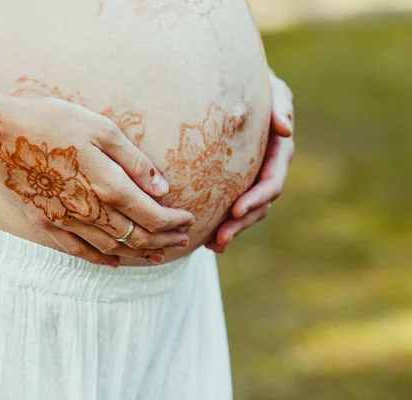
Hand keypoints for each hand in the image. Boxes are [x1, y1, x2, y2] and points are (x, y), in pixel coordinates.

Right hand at [0, 90, 194, 265]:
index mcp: (108, 184)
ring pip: (112, 248)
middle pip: (136, 236)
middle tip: (182, 241)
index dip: (174, 221)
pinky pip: (79, 251)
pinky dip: (102, 259)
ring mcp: (65, 221)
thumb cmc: (52, 122)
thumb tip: (163, 188)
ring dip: (140, 253)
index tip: (189, 220)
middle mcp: (89, 210)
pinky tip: (115, 261)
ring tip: (159, 255)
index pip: (151, 214)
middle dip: (164, 240)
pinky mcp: (45, 223)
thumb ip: (135, 161)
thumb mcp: (101, 128)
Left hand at [205, 69, 294, 252]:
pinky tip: (207, 241)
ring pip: (246, 212)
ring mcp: (252, 178)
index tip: (236, 210)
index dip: (256, 198)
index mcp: (277, 152)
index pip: (271, 181)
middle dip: (241, 223)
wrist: (234, 87)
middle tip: (219, 238)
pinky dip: (222, 224)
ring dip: (231, 230)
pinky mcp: (235, 182)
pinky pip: (231, 208)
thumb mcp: (272, 88)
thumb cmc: (254, 85)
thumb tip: (285, 128)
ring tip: (212, 244)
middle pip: (259, 205)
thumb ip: (280, 104)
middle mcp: (267, 169)